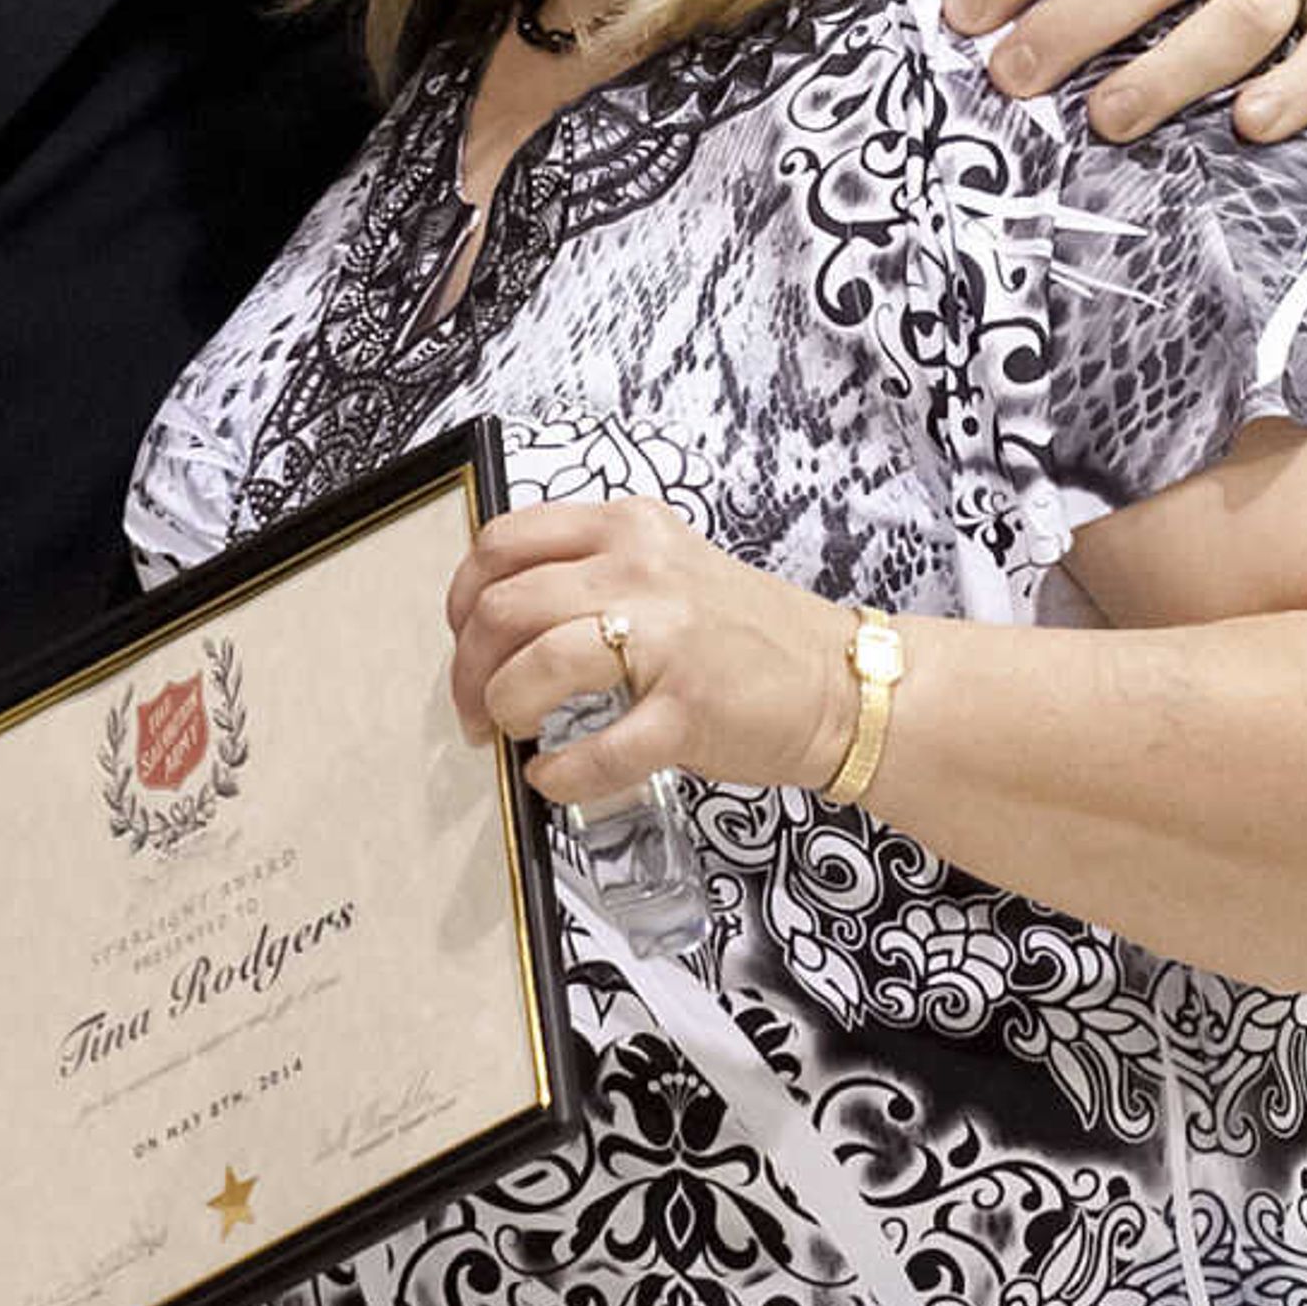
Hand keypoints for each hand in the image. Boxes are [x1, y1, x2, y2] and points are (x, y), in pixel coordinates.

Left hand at [445, 497, 847, 806]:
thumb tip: (496, 621)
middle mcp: (642, 570)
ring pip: (536, 666)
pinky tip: (555, 777)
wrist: (844, 683)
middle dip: (469, 669)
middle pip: (502, 607)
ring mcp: (667, 639)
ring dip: (504, 710)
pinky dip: (559, 773)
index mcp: (629, 528)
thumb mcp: (667, 568)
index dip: (462, 597)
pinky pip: (594, 749)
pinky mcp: (688, 710)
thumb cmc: (748, 637)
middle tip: (474, 708)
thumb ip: (590, 576)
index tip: (463, 638)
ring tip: (515, 733)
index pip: (502, 543)